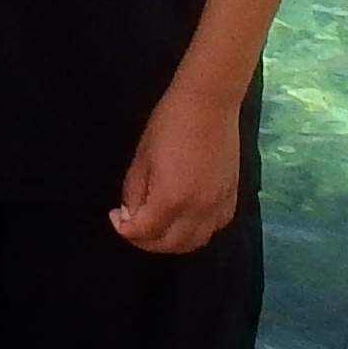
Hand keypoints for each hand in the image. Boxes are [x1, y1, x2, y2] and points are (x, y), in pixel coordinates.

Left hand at [112, 82, 245, 253]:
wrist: (208, 103)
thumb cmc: (168, 124)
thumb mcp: (141, 159)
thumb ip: (135, 193)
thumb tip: (131, 215)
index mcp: (170, 199)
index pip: (143, 231)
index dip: (123, 229)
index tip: (115, 216)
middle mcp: (197, 210)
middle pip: (169, 245)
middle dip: (145, 241)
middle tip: (133, 226)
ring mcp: (218, 205)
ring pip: (195, 242)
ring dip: (172, 242)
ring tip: (158, 227)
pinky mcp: (231, 196)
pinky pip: (216, 227)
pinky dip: (198, 231)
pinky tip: (186, 220)